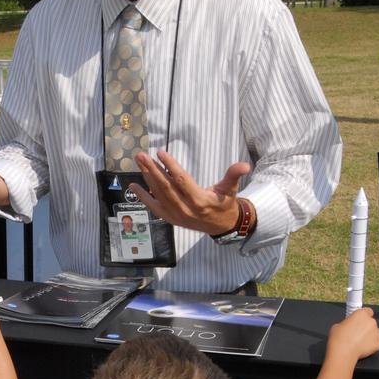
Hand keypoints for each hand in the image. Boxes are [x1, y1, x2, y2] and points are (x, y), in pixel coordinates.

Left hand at [132, 151, 251, 235]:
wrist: (221, 226)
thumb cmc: (224, 203)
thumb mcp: (231, 189)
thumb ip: (234, 175)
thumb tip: (245, 165)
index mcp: (200, 200)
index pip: (182, 180)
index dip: (170, 166)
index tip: (161, 153)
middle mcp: (185, 208)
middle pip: (165, 187)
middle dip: (152, 170)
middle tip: (141, 155)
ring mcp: (175, 215)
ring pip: (158, 194)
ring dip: (147, 177)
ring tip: (139, 162)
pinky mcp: (170, 218)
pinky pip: (153, 206)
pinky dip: (143, 196)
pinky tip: (133, 185)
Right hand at [327, 307, 378, 361]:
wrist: (343, 352)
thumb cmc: (339, 339)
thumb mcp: (337, 325)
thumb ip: (346, 323)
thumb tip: (348, 326)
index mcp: (361, 314)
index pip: (368, 311)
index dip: (364, 316)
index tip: (360, 320)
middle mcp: (371, 321)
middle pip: (371, 322)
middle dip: (365, 327)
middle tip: (356, 333)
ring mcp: (376, 332)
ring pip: (374, 332)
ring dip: (369, 336)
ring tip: (358, 342)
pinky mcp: (378, 343)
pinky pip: (376, 342)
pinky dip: (371, 345)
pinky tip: (362, 347)